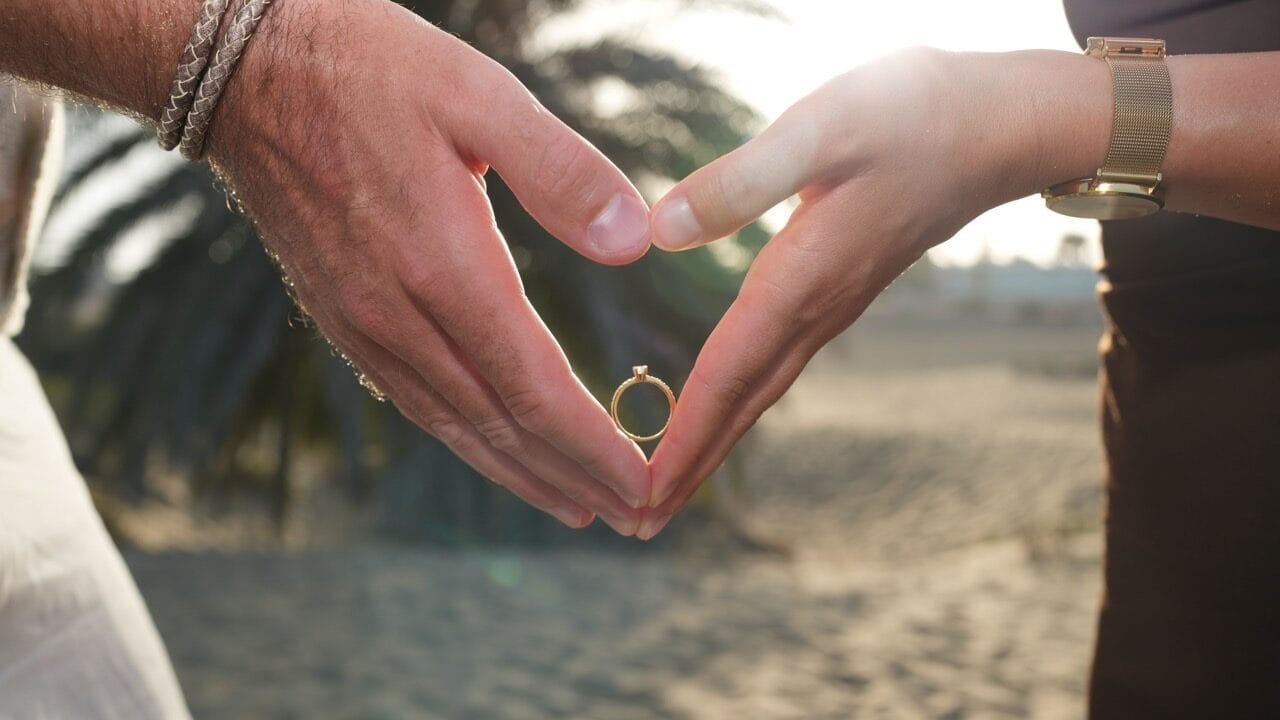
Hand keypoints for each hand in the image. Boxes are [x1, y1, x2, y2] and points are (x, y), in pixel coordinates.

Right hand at [206, 0, 655, 533]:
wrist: (244, 72)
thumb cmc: (371, 70)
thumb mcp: (479, 95)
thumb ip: (561, 171)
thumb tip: (635, 244)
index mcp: (442, 265)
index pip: (534, 387)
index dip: (594, 447)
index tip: (644, 485)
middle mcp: (398, 314)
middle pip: (499, 425)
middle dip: (572, 479)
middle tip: (633, 518)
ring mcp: (363, 324)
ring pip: (455, 425)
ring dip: (521, 474)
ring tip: (575, 507)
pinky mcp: (343, 318)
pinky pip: (416, 401)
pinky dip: (468, 440)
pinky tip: (495, 451)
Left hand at [637, 48, 1109, 537]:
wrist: (1002, 125)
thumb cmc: (915, 114)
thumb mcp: (821, 129)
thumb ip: (739, 182)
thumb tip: (660, 233)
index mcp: (800, 279)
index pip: (725, 377)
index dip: (680, 439)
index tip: (641, 497)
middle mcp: (816, 308)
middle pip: (741, 405)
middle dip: (690, 467)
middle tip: (639, 524)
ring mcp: (831, 304)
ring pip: (760, 389)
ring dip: (713, 440)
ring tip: (669, 485)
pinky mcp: (838, 286)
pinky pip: (776, 361)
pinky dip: (738, 398)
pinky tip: (723, 404)